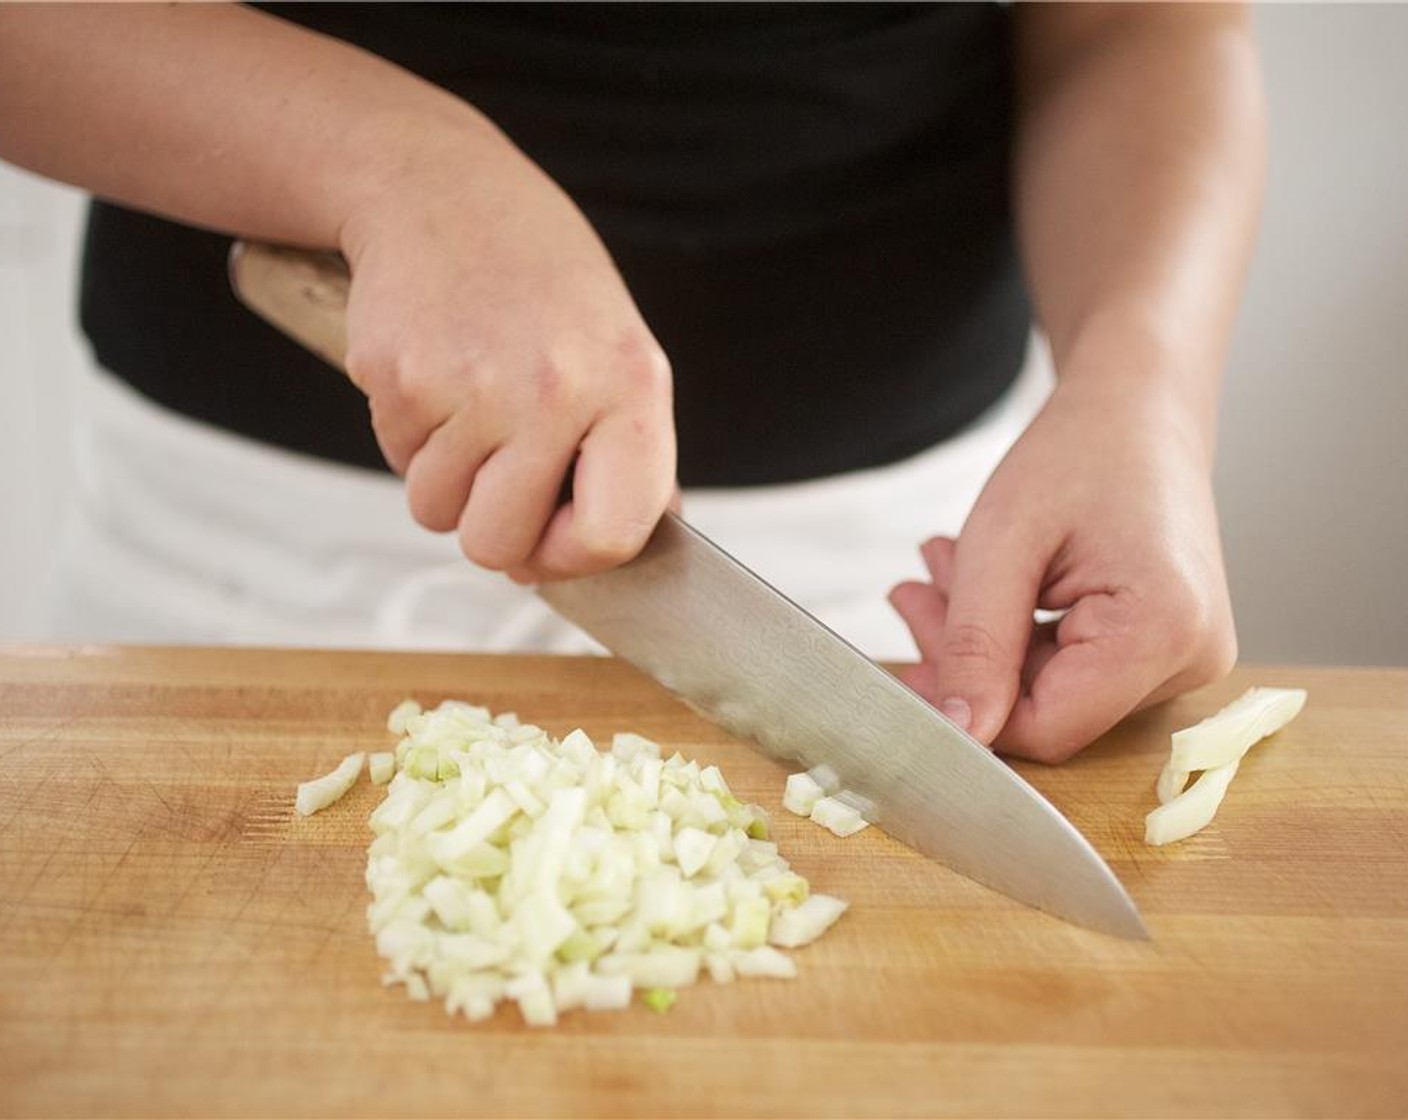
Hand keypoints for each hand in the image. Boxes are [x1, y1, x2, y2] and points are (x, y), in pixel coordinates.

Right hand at [338, 124, 675, 581]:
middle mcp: (557, 389)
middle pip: (500, 545)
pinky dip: (410, 436)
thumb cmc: (542, 285)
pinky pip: (397, 462)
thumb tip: (632, 552)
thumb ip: (632, 455)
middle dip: (491, 529)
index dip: (575, 559)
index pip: (611, 535)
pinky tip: (436, 374)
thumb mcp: (619, 352)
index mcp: (630, 387)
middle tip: (498, 475)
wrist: (442, 192)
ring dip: (445, 480)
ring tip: (469, 406)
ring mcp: (473, 386)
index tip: (555, 540)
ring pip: (436, 512)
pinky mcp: (400, 377)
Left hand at [888, 376, 1236, 761]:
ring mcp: (1185, 656)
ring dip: (982, 638)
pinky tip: (976, 582)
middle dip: (965, 658)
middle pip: (1047, 708)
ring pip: (1051, 690)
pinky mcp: (1166, 648)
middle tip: (910, 593)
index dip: (969, 707)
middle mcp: (1191, 657)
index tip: (908, 661)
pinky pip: (1072, 668)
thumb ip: (976, 644)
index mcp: (1163, 630)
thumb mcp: (1003, 541)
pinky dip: (1015, 631)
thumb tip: (958, 730)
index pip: (1048, 726)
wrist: (1141, 407)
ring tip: (940, 568)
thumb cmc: (1079, 451)